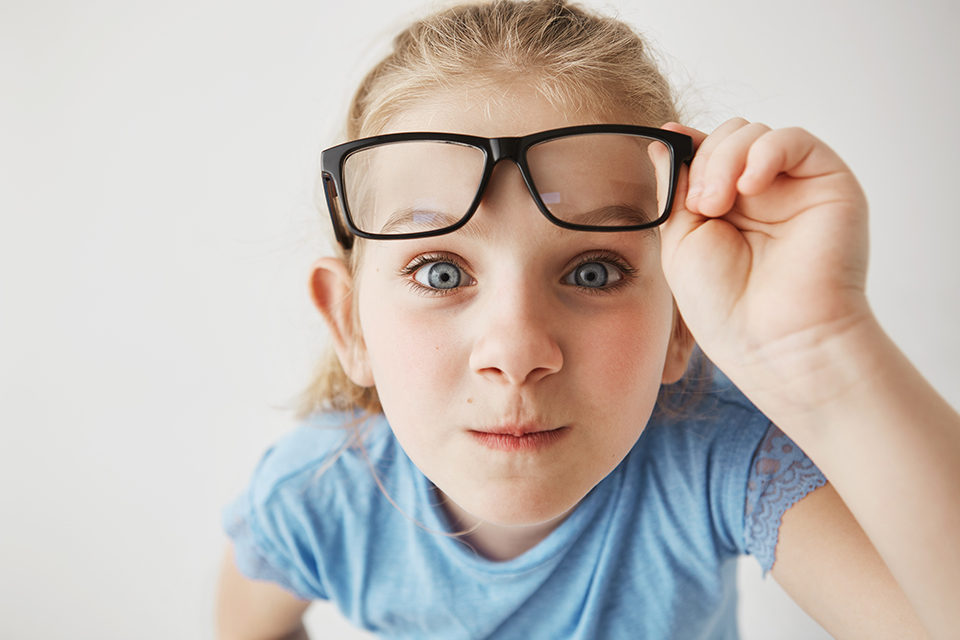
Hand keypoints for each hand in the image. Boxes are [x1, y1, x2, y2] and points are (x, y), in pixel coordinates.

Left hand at [653, 118, 872, 394]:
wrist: (774, 341)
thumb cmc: (725, 306)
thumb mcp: (680, 241)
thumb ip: (675, 189)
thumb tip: (663, 140)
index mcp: (727, 207)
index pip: (707, 154)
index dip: (689, 146)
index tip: (669, 143)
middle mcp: (762, 194)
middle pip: (728, 137)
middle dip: (705, 160)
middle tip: (702, 207)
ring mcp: (794, 188)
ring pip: (755, 134)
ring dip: (726, 159)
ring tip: (717, 206)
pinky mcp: (829, 184)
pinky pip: (794, 139)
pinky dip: (765, 151)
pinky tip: (750, 186)